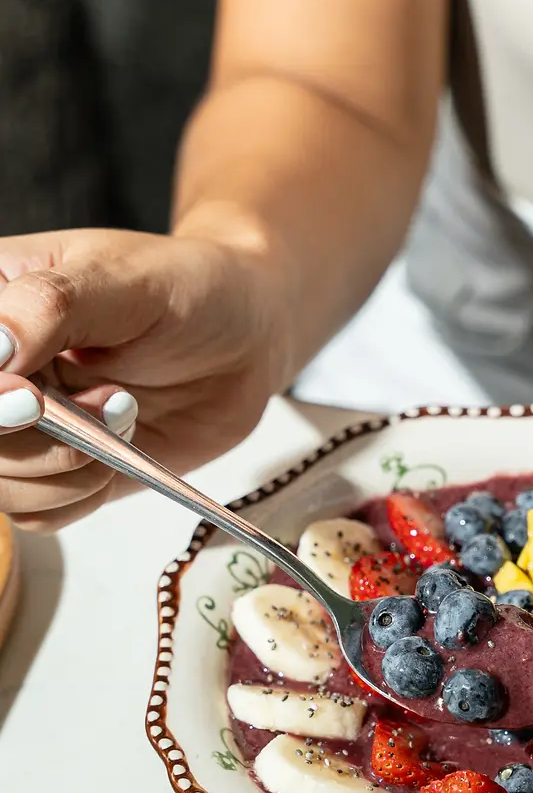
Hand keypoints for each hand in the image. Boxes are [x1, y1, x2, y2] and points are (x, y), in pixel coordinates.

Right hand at [0, 228, 283, 529]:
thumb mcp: (121, 279)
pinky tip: (121, 447)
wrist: (247, 334)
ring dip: (66, 466)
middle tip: (107, 402)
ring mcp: (22, 426)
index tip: (30, 400)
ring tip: (123, 410)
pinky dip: (81, 494)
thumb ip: (49, 307)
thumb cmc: (186, 288)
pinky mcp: (59, 470)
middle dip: (31, 437)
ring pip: (1, 485)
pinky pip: (39, 513)